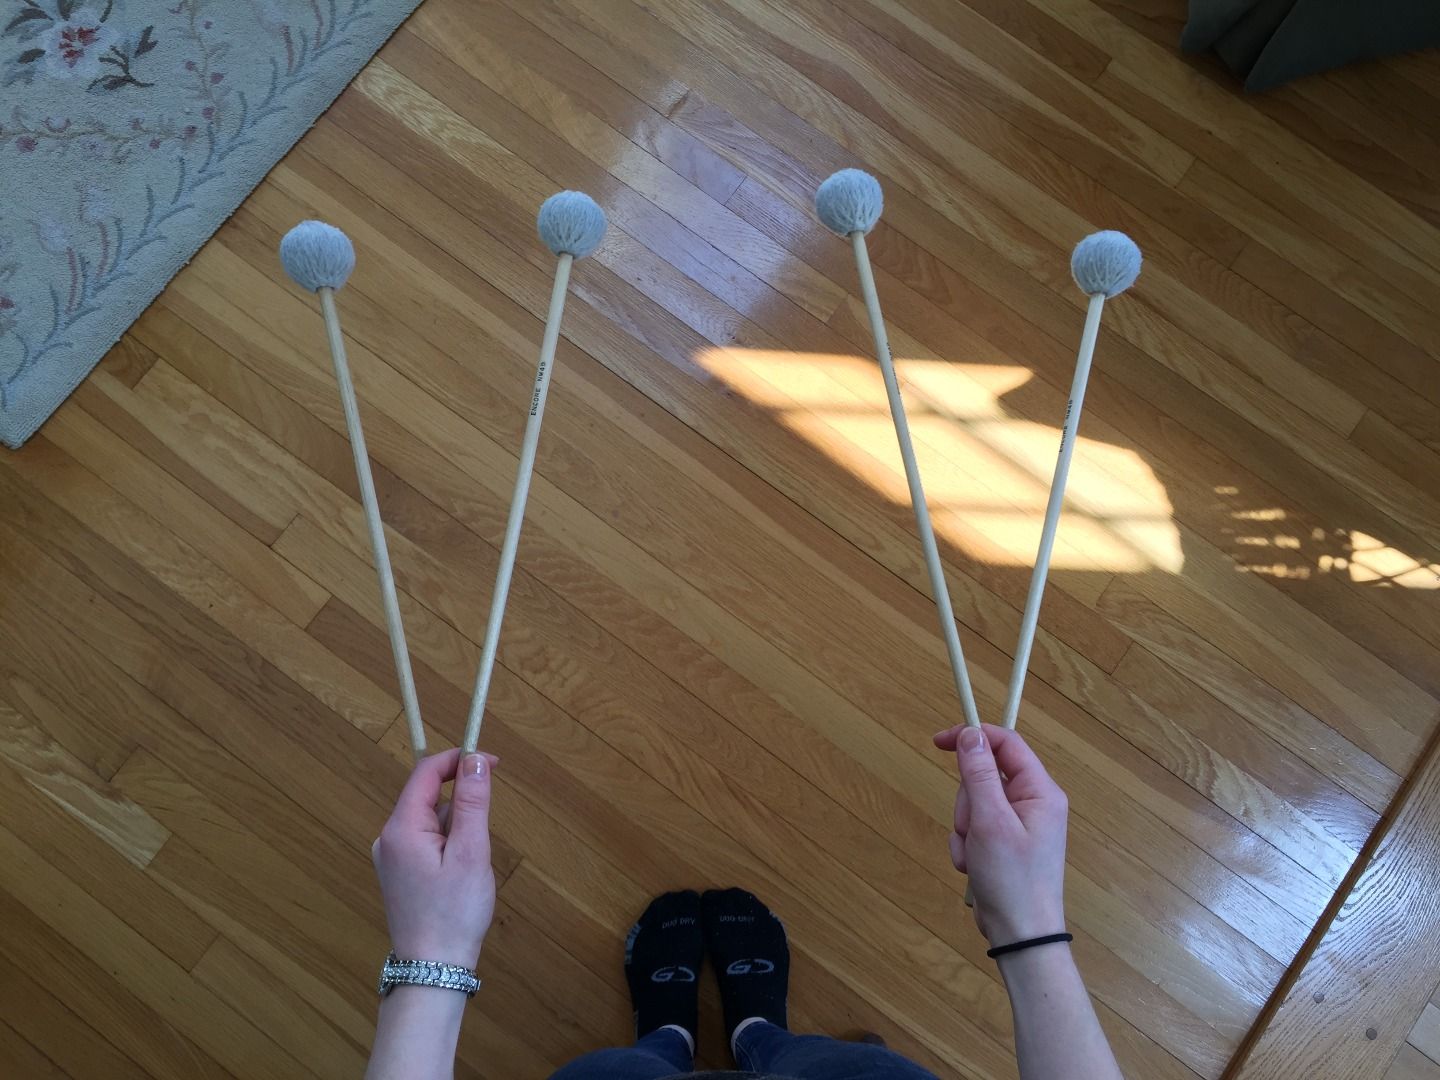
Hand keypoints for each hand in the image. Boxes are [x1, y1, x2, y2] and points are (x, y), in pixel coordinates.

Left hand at [372, 749, 499, 969]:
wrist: (432, 970)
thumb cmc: (454, 912)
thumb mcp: (472, 853)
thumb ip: (473, 803)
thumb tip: (475, 760)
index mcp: (401, 828)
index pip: (426, 772)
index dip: (458, 759)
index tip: (492, 763)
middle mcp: (388, 838)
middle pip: (428, 796)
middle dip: (462, 801)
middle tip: (487, 831)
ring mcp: (391, 857)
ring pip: (430, 820)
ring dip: (457, 826)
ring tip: (472, 865)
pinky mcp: (399, 873)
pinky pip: (426, 840)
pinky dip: (449, 844)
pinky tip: (461, 873)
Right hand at [933, 724, 1068, 945]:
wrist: (1021, 935)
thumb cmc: (1011, 878)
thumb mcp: (990, 821)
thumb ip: (979, 774)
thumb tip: (969, 734)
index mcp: (1040, 791)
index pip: (1006, 744)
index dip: (972, 737)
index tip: (938, 742)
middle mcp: (1034, 803)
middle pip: (984, 776)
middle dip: (967, 802)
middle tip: (971, 829)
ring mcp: (1019, 824)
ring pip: (974, 804)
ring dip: (965, 828)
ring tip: (975, 855)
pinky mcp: (1005, 843)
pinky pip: (974, 828)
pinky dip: (967, 845)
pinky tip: (974, 866)